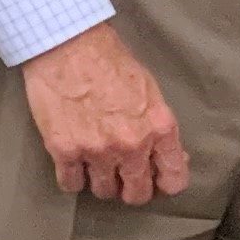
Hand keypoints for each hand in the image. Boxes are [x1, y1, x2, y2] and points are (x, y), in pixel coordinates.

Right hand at [22, 22, 189, 202]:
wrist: (69, 46)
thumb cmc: (110, 61)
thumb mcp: (150, 90)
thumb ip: (159, 128)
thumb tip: (171, 155)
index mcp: (159, 128)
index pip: (174, 179)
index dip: (166, 183)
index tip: (157, 180)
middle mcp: (131, 145)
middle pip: (137, 194)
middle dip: (132, 188)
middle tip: (124, 177)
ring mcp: (97, 151)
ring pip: (104, 192)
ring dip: (102, 182)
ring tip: (97, 164)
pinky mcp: (65, 150)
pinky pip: (71, 184)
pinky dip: (73, 177)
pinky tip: (74, 163)